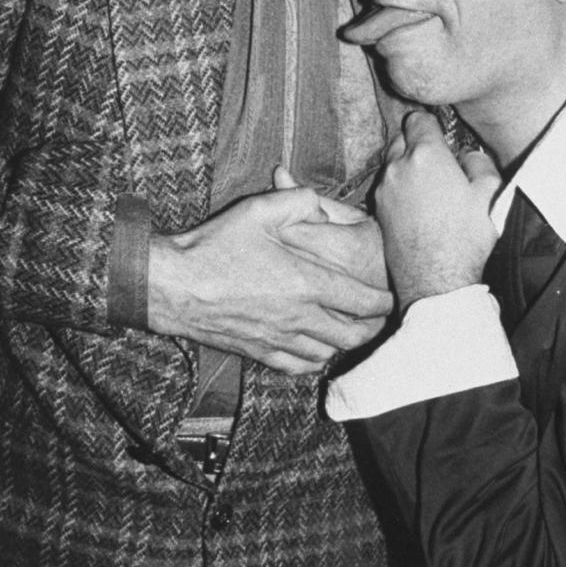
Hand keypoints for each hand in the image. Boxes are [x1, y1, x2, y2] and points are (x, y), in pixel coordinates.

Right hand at [147, 190, 392, 374]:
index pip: (363, 301)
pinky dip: (317, 358)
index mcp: (306, 282)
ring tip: (353, 327)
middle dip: (373, 325)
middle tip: (379, 314)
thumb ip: (300, 200)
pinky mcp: (260, 353)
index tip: (391, 293)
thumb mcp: (259, 208)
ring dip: (347, 342)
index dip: (384, 299)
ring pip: (330, 353)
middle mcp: (299, 317)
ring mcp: (279, 339)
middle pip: (354, 335)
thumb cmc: (216, 245)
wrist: (174, 286)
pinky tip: (317, 344)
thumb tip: (324, 206)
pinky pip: (301, 366)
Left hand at [374, 110, 500, 309]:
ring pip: (392, 163)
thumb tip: (467, 155)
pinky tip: (416, 205)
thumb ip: (478, 162)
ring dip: (406, 166)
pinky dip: (398, 187)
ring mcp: (384, 189)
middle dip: (416, 143)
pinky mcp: (377, 211)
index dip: (432, 125)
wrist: (436, 281)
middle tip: (438, 161)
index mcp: (427, 155)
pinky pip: (387, 186)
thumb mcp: (489, 193)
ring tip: (428, 186)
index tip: (442, 136)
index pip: (419, 119)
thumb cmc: (465, 238)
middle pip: (401, 138)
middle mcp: (398, 166)